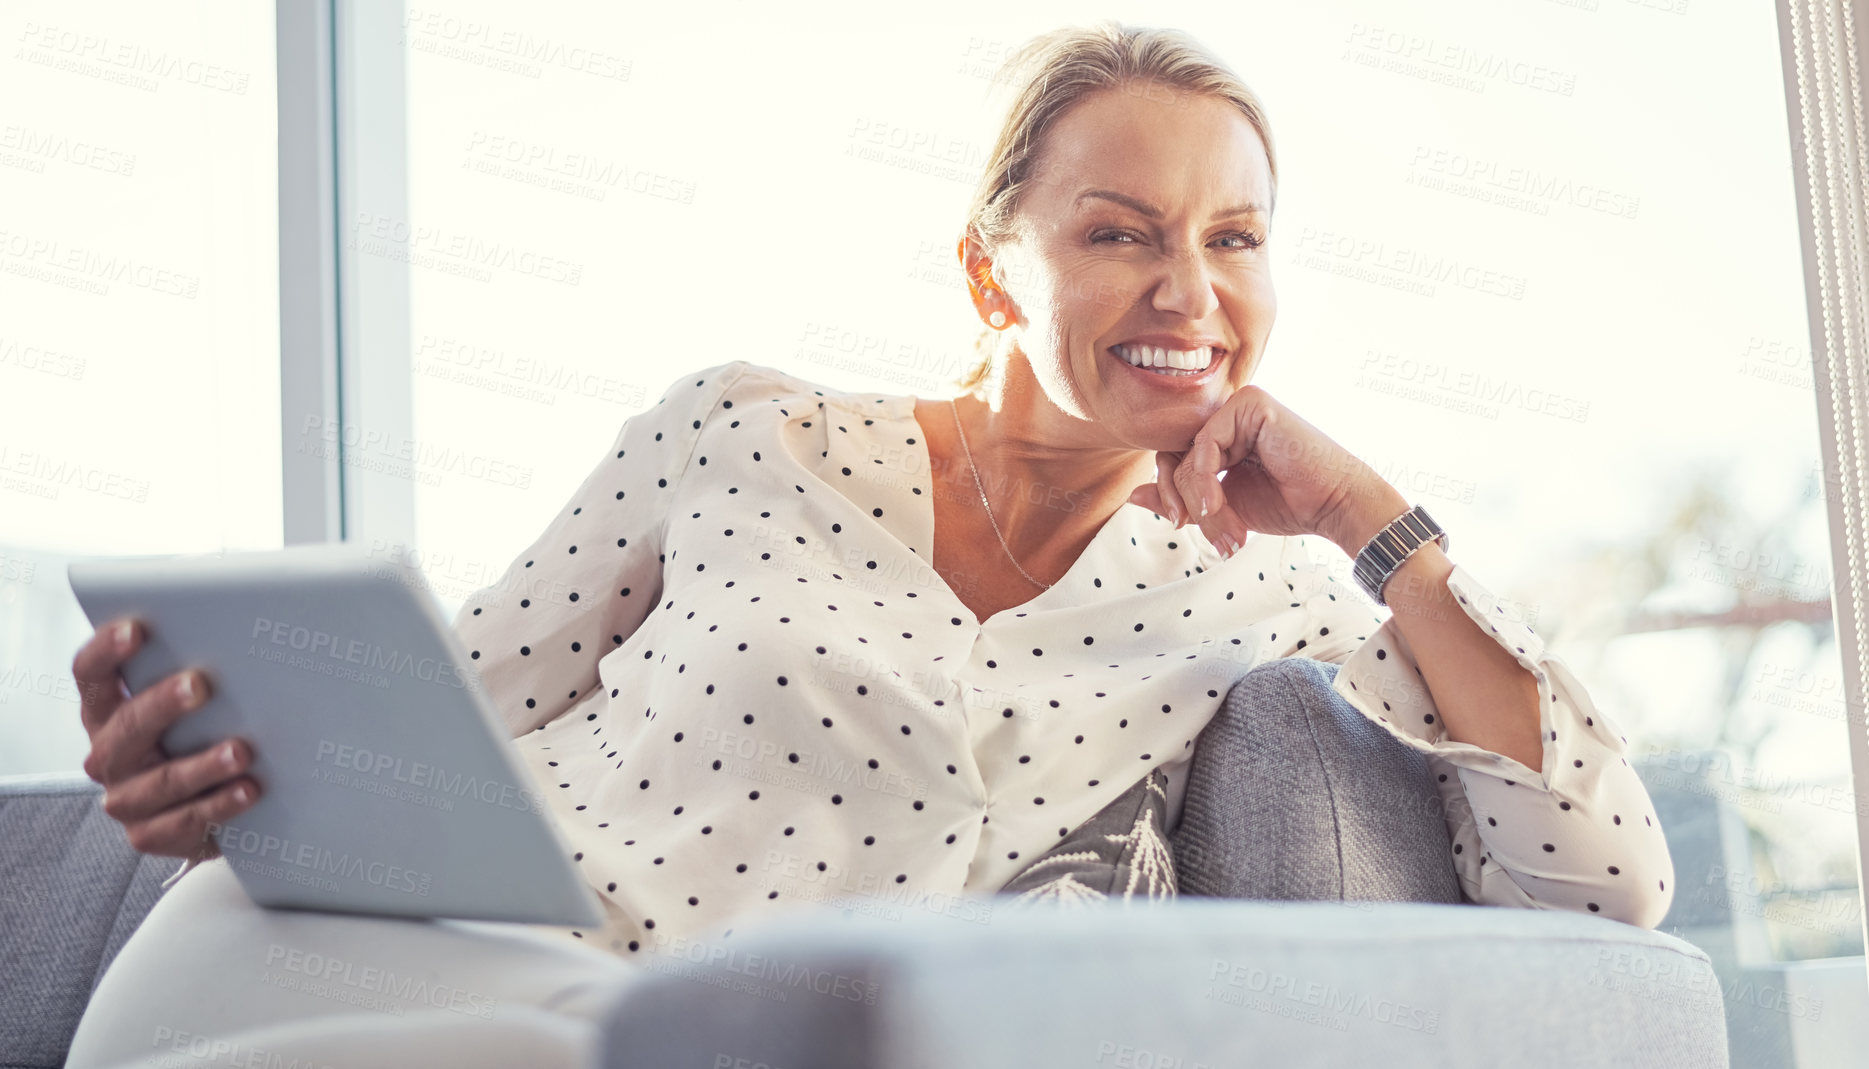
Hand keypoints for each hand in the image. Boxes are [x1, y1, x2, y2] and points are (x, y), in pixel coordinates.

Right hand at [71, 615, 259, 858]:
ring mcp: (127, 798)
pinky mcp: (150, 835)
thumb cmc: (199, 738)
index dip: (106, 650)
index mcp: (107, 712)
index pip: (90, 674)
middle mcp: (108, 754)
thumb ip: (191, 674)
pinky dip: (219, 805)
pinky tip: (248, 790)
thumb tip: (236, 633)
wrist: (207, 810)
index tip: (136, 630)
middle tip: (201, 685)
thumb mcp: (189, 706)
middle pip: (127, 725)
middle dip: (163, 704)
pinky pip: (184, 821)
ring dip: (202, 765)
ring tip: (241, 751)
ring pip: (161, 780)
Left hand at [1125, 384, 1405, 556]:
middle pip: (1174, 454)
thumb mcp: (1222, 507)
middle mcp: (1229, 414)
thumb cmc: (1288, 505)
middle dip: (1183, 501)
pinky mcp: (1252, 403)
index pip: (1173, 458)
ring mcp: (1240, 404)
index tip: (1182, 526)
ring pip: (1188, 454)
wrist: (1335, 506)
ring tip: (1228, 531)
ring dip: (1200, 502)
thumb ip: (1181, 499)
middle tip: (1206, 534)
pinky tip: (1219, 506)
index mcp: (1223, 434)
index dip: (1171, 494)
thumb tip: (1131, 494)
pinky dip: (1205, 482)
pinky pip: (1205, 445)